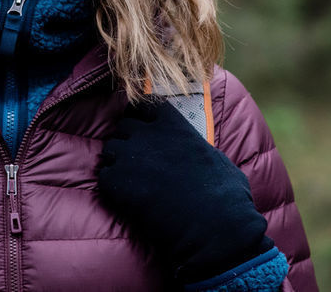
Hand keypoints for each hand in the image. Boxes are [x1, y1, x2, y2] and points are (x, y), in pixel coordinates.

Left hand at [96, 99, 271, 282]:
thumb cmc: (225, 195)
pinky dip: (111, 185)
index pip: (146, 105)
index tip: (143, 126)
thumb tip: (197, 152)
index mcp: (174, 125)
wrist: (212, 226)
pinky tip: (125, 197)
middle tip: (135, 159)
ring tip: (129, 179)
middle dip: (127, 139)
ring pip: (110, 149)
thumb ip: (198, 148)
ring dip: (117, 161)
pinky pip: (104, 176)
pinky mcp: (117, 181)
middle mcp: (148, 134)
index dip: (142, 116)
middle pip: (124, 126)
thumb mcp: (217, 159)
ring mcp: (130, 156)